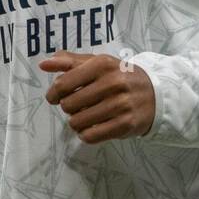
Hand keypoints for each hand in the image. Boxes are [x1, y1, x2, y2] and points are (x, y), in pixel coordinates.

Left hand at [41, 50, 155, 143]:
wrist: (155, 94)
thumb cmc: (120, 77)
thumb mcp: (98, 63)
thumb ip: (69, 62)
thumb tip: (44, 64)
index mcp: (103, 64)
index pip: (63, 84)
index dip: (54, 93)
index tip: (55, 96)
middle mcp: (113, 83)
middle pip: (68, 105)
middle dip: (68, 107)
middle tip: (78, 105)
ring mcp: (121, 105)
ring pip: (77, 122)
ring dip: (77, 122)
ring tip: (86, 116)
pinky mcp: (125, 125)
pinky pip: (90, 136)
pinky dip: (86, 134)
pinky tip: (93, 126)